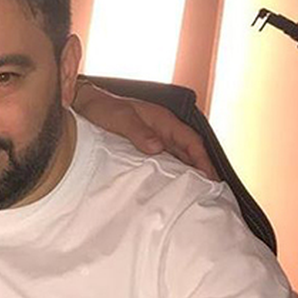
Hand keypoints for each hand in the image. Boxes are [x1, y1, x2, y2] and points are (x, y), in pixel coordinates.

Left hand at [75, 82, 218, 179]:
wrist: (86, 104)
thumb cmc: (103, 108)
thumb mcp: (120, 118)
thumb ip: (138, 131)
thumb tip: (157, 147)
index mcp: (162, 119)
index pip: (191, 140)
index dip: (203, 159)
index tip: (212, 177)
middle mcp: (163, 128)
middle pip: (189, 150)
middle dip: (202, 169)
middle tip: (211, 192)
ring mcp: (155, 137)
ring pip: (179, 156)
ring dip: (189, 171)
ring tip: (196, 193)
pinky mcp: (145, 145)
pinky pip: (165, 159)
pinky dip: (172, 170)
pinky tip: (172, 184)